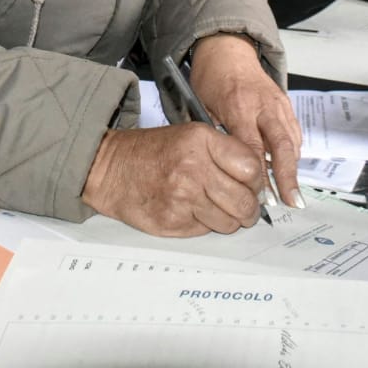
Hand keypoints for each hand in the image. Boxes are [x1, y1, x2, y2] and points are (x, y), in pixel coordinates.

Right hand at [82, 123, 263, 235]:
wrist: (110, 169)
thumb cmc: (153, 152)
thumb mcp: (190, 136)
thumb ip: (224, 153)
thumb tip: (256, 183)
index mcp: (201, 141)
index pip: (251, 169)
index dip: (255, 181)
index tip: (251, 185)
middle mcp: (193, 168)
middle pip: (244, 201)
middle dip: (249, 209)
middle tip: (245, 208)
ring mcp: (183, 197)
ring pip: (229, 222)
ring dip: (229, 220)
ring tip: (216, 209)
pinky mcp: (173, 221)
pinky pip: (206, 231)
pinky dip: (205, 225)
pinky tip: (192, 212)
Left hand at [189, 33, 303, 209]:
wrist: (227, 52)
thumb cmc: (211, 80)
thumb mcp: (203, 108)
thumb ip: (217, 138)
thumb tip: (226, 171)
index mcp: (239, 105)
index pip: (253, 147)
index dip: (259, 174)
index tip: (261, 196)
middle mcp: (263, 105)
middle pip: (282, 145)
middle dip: (288, 176)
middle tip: (292, 200)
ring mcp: (278, 104)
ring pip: (292, 141)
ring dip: (293, 168)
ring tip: (291, 194)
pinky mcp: (286, 104)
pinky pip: (294, 133)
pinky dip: (293, 153)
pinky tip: (289, 171)